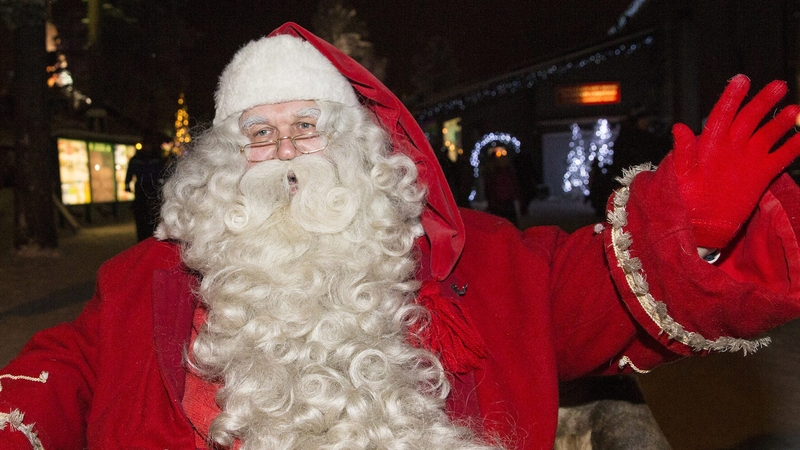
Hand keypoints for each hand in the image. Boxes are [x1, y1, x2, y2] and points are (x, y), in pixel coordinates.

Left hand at [670, 74, 799, 248]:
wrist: (700, 226)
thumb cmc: (686, 200)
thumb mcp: (681, 175)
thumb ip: (683, 151)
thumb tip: (678, 127)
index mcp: (710, 144)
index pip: (722, 114)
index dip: (732, 97)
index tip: (742, 79)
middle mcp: (731, 146)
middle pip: (749, 118)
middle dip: (762, 101)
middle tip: (777, 86)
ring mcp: (748, 159)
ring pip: (767, 133)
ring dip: (780, 121)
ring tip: (793, 108)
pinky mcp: (761, 174)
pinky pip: (780, 156)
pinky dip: (793, 147)